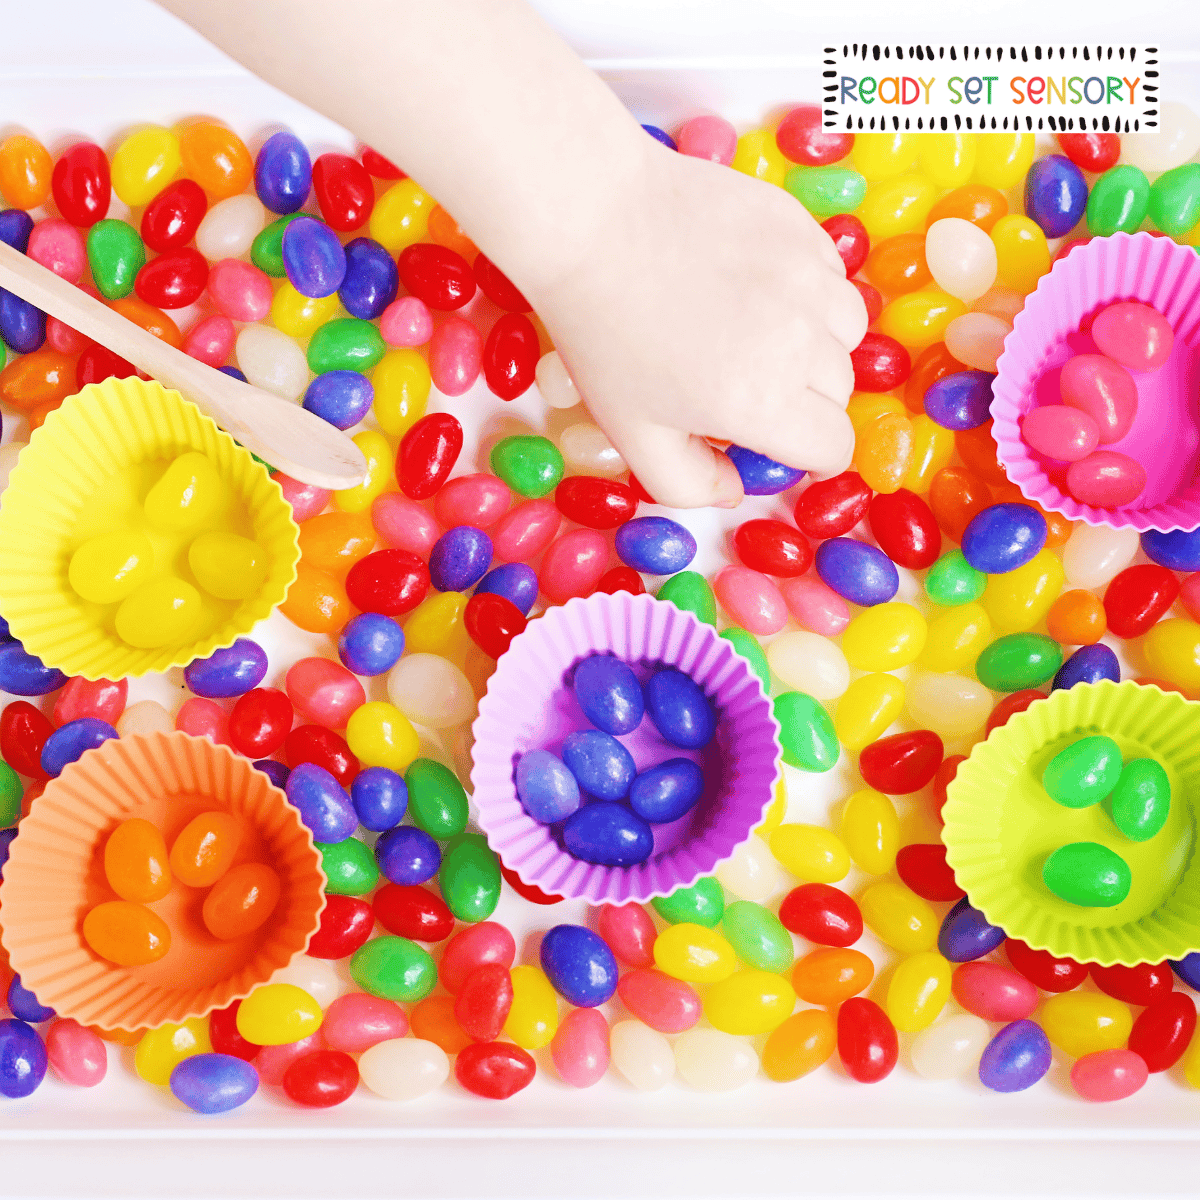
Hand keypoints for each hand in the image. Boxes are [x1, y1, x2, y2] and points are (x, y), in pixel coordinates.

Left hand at [529, 142, 866, 507]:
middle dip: (804, 402)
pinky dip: (809, 291)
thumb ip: (690, 484)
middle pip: (840, 392)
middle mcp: (800, 340)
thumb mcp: (633, 435)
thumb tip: (735, 486)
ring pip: (846, 331)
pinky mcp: (801, 227)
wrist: (593, 223)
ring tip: (757, 334)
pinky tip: (754, 287)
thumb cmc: (605, 334)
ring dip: (816, 345)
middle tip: (746, 385)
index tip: (782, 444)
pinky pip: (831, 275)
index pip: (835, 448)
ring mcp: (807, 277)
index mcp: (762, 402)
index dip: (810, 457)